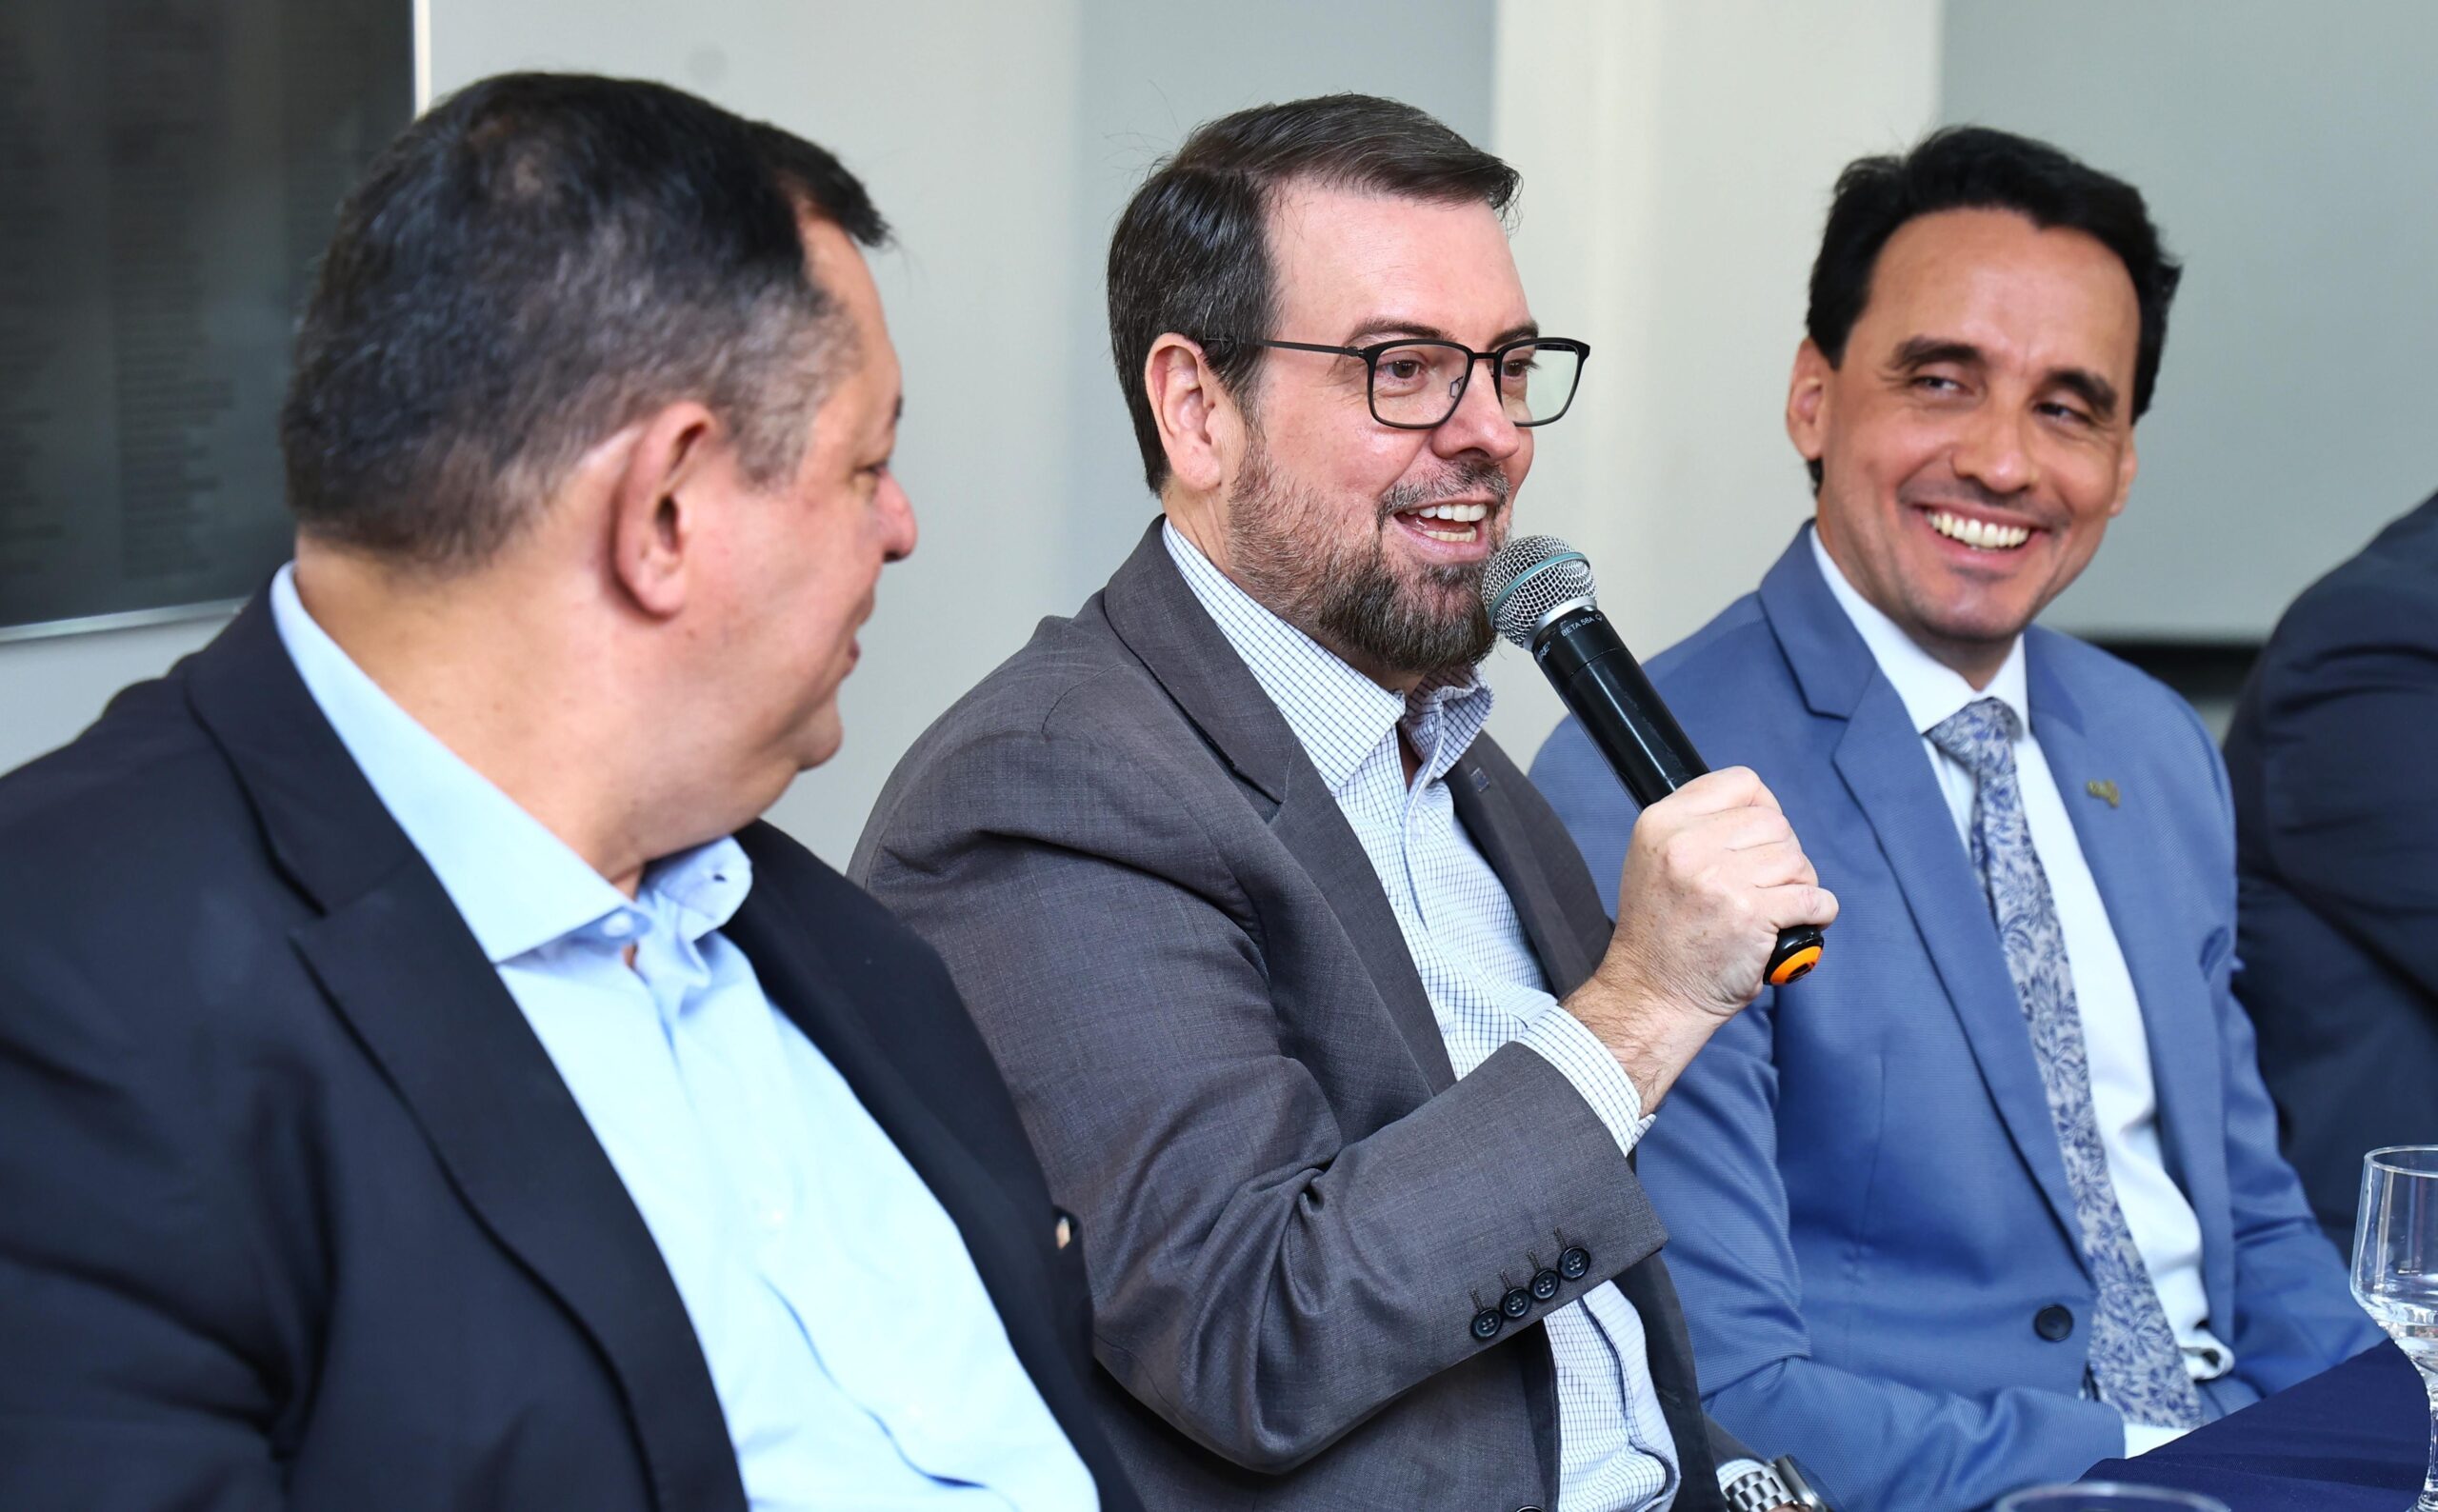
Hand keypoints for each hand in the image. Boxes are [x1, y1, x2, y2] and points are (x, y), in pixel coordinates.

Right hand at [1563, 766, 1835, 1108]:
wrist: (1652, 994)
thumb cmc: (1661, 933)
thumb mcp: (1655, 860)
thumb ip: (1698, 827)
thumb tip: (1763, 810)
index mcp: (1662, 823)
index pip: (1742, 783)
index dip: (1763, 809)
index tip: (1759, 840)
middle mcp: (1687, 845)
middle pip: (1775, 823)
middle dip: (1782, 855)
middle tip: (1765, 887)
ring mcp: (1720, 879)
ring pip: (1797, 860)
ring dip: (1798, 886)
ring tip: (1774, 910)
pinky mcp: (1751, 915)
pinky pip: (1814, 898)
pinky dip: (1818, 913)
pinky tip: (1799, 924)